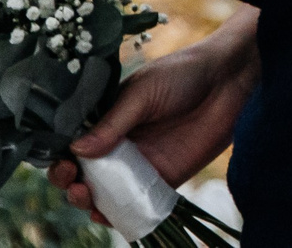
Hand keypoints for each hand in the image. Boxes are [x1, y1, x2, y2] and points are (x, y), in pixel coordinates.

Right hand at [48, 8, 260, 222]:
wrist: (230, 79)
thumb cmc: (183, 74)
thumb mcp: (143, 92)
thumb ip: (113, 122)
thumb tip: (76, 149)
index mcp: (107, 120)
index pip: (73, 146)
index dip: (61, 158)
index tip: (61, 163)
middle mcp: (119, 145)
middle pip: (83, 174)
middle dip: (70, 183)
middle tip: (73, 181)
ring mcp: (140, 164)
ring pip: (105, 194)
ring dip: (90, 203)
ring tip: (87, 198)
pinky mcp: (164, 180)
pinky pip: (137, 205)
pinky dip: (120, 216)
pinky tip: (109, 216)